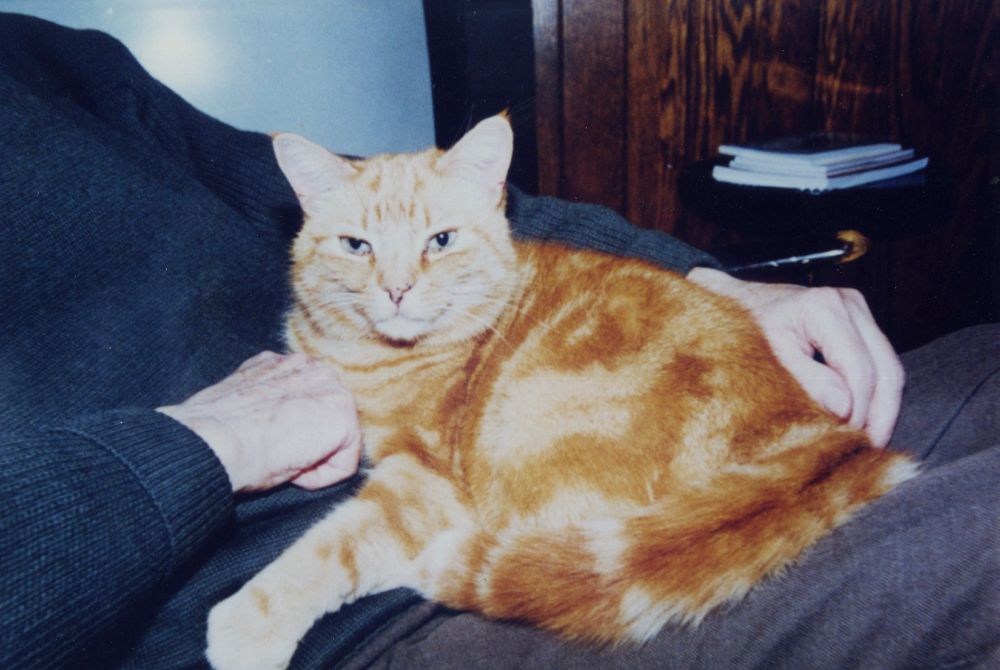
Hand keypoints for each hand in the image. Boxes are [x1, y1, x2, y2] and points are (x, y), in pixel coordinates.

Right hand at [158, 352, 362, 491]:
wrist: (214, 440)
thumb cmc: (218, 431)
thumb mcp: (246, 403)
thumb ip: (272, 402)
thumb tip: (277, 420)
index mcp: (285, 364)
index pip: (306, 404)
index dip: (285, 433)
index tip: (261, 440)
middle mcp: (312, 367)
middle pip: (325, 420)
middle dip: (307, 443)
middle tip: (274, 452)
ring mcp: (332, 388)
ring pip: (338, 440)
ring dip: (314, 459)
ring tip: (281, 458)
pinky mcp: (343, 417)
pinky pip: (345, 463)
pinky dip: (320, 478)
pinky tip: (293, 469)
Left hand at [688, 267, 902, 445]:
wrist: (736, 305)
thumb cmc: (746, 331)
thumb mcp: (771, 359)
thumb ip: (809, 382)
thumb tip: (845, 410)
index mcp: (825, 307)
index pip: (859, 369)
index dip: (859, 410)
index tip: (848, 439)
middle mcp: (849, 303)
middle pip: (887, 367)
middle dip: (882, 413)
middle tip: (870, 447)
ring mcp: (858, 310)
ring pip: (890, 365)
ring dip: (884, 406)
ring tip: (871, 439)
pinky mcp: (859, 321)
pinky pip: (880, 361)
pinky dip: (876, 392)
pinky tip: (866, 418)